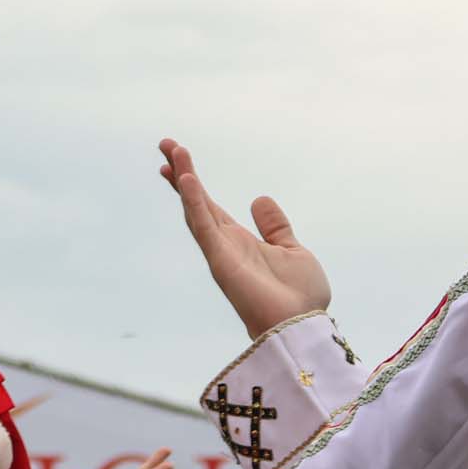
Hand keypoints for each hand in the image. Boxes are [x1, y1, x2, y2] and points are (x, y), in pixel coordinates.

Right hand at [159, 138, 330, 339]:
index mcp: (239, 241)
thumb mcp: (292, 249)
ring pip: (195, 209)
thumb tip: (258, 200)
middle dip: (181, 173)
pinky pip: (203, 226)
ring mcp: (220, 253)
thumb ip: (275, 226)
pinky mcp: (221, 261)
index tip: (178, 157)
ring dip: (184, 180)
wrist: (301, 325)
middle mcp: (224, 245)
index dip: (194, 183)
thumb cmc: (300, 297)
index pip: (210, 206)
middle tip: (165, 144)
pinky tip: (187, 179)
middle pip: (196, 202)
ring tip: (173, 151)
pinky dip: (193, 203)